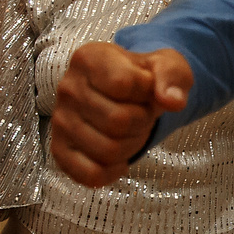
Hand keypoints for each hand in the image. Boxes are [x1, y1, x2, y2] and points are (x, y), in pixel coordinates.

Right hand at [50, 43, 192, 186]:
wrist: (127, 92)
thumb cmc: (144, 78)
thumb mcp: (167, 66)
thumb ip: (172, 77)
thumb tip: (173, 102)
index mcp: (88, 59)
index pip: (123, 84)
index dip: (147, 93)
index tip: (146, 89)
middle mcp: (67, 88)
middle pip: (118, 121)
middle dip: (142, 122)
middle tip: (141, 114)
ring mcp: (60, 120)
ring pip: (108, 150)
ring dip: (131, 146)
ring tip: (130, 130)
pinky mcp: (60, 150)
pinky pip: (89, 174)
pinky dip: (112, 172)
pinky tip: (119, 158)